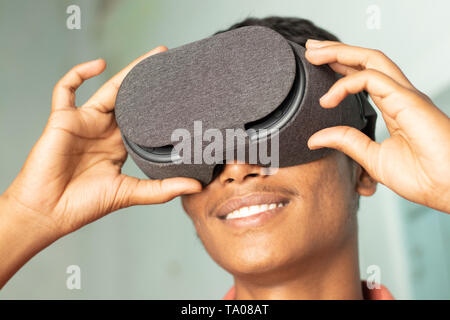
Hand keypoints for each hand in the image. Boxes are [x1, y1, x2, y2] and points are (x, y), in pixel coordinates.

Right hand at [1, 46, 201, 238]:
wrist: (48, 212)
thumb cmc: (84, 205)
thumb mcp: (130, 193)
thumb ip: (163, 188)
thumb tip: (196, 186)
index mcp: (119, 145)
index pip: (144, 117)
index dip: (159, 105)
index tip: (181, 95)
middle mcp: (104, 130)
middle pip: (130, 98)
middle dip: (148, 80)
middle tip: (171, 63)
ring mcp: (84, 122)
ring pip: (108, 88)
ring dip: (128, 71)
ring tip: (153, 56)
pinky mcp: (63, 119)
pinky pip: (66, 88)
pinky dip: (79, 73)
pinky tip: (99, 64)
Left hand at [305, 40, 449, 212]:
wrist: (449, 189)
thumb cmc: (423, 177)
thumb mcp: (372, 158)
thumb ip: (346, 143)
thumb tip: (314, 139)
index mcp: (394, 106)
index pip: (364, 75)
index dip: (341, 66)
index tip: (317, 65)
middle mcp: (400, 95)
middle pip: (366, 60)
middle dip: (336, 51)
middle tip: (310, 48)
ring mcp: (405, 95)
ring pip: (370, 59)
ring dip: (339, 53)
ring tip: (313, 53)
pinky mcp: (408, 101)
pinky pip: (373, 79)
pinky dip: (346, 84)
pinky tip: (328, 98)